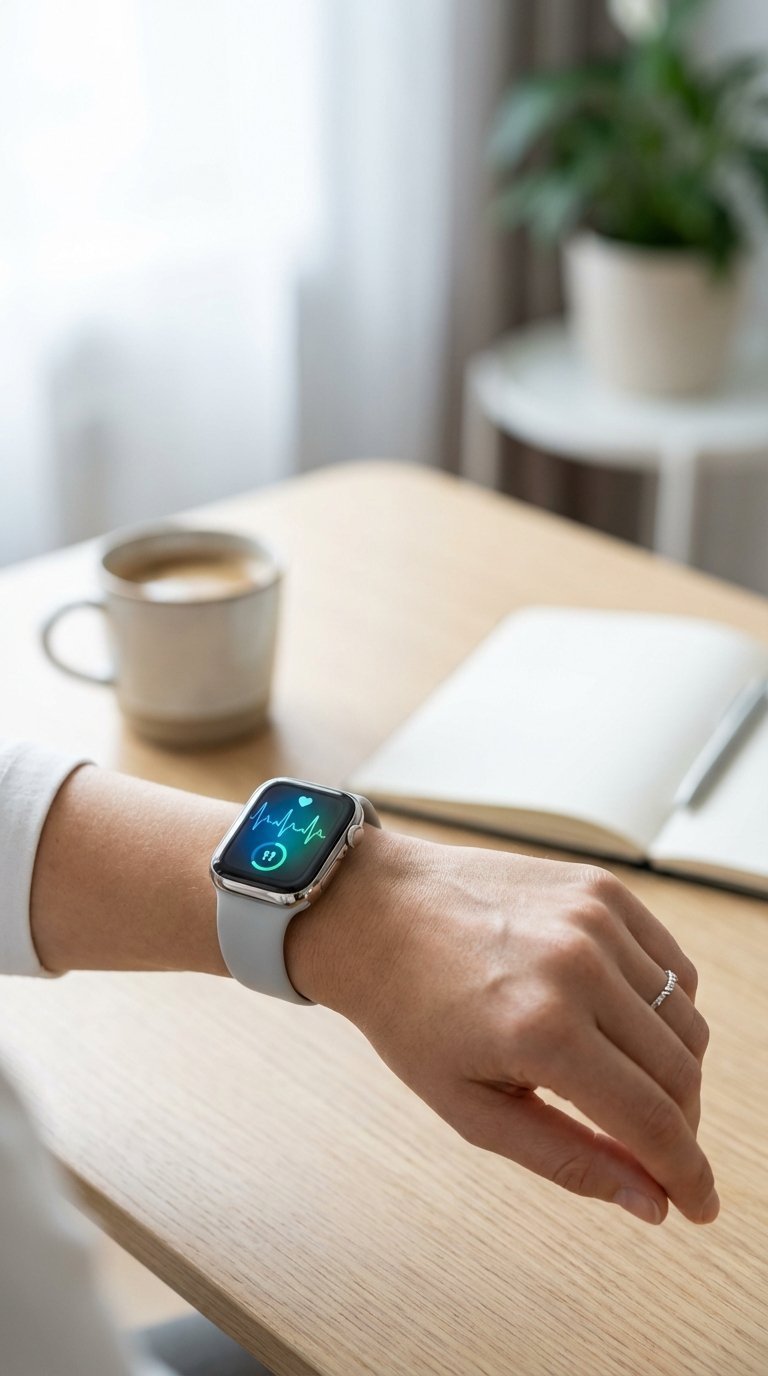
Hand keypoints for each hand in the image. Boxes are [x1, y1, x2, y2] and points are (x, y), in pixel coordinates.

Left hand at [286, 829, 716, 1225]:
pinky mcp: (599, 887)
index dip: (687, 1175)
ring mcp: (593, 919)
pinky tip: (627, 1024)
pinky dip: (667, 1005)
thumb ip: (568, 1158)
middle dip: (680, 1126)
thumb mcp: (471, 1109)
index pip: (654, 1121)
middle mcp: (578, 968)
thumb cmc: (411, 1014)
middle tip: (654, 1149)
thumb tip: (651, 1202)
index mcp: (542, 1031)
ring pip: (685, 1018)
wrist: (374, 914)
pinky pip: (672, 964)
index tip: (700, 1205)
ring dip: (674, 1067)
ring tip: (626, 1082)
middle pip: (681, 1071)